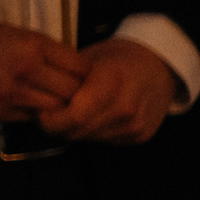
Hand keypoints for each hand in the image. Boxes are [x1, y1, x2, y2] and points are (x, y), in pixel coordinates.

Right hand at [0, 21, 89, 124]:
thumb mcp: (15, 34)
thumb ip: (46, 50)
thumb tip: (75, 67)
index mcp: (34, 45)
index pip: (81, 67)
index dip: (86, 75)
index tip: (82, 78)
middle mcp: (27, 69)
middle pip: (73, 91)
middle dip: (76, 95)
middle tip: (73, 95)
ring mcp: (13, 93)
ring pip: (55, 109)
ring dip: (57, 109)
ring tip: (52, 103)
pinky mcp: (0, 113)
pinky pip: (31, 119)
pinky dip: (36, 116)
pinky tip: (31, 108)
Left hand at [37, 37, 178, 143]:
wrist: (161, 65)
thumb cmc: (119, 58)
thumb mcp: (88, 58)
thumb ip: (64, 82)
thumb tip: (38, 101)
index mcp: (112, 81)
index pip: (74, 116)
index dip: (51, 119)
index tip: (43, 112)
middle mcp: (127, 106)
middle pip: (78, 131)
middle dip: (59, 126)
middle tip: (54, 113)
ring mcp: (136, 124)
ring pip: (89, 139)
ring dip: (77, 130)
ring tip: (78, 111)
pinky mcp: (141, 135)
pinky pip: (105, 141)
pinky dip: (95, 132)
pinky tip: (99, 115)